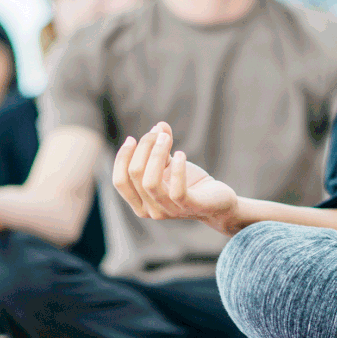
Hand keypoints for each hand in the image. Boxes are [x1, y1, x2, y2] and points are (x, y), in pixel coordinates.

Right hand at [112, 122, 238, 232]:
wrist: (217, 203)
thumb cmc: (189, 184)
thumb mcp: (170, 165)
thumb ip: (160, 148)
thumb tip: (158, 126)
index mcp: (140, 204)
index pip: (120, 181)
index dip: (123, 158)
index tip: (132, 139)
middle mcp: (151, 211)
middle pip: (135, 175)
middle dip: (144, 147)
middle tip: (158, 133)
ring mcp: (169, 211)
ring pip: (151, 182)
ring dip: (157, 154)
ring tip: (167, 138)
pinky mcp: (189, 207)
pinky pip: (176, 190)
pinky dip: (177, 169)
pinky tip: (181, 154)